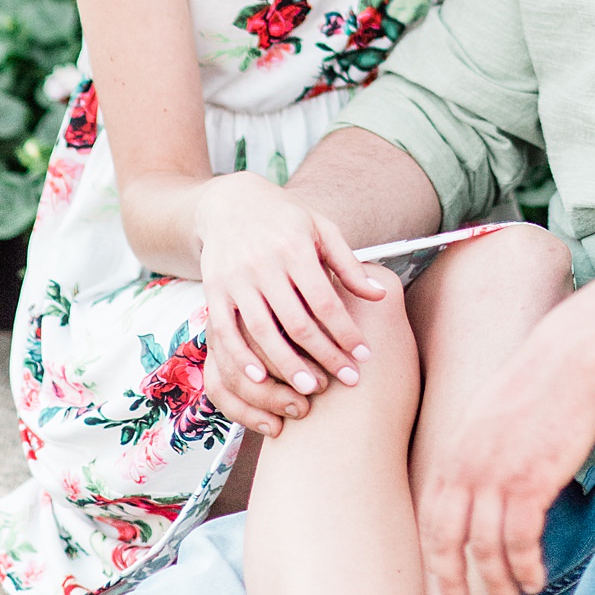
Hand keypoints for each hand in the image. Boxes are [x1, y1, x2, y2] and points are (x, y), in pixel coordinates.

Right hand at [196, 173, 385, 436]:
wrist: (230, 203)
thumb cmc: (285, 219)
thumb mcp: (321, 229)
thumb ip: (348, 264)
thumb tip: (380, 295)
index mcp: (294, 247)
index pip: (324, 299)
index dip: (345, 330)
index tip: (364, 356)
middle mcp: (264, 263)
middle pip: (296, 321)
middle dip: (323, 355)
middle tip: (345, 381)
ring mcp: (236, 279)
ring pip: (262, 332)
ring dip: (286, 365)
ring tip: (309, 392)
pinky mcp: (214, 291)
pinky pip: (225, 331)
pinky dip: (242, 358)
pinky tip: (260, 380)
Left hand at [419, 330, 594, 594]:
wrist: (566, 360)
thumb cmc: (534, 384)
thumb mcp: (485, 415)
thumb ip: (472, 452)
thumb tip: (471, 485)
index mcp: (454, 449)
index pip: (432, 515)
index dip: (435, 553)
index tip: (443, 579)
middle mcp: (468, 466)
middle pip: (449, 539)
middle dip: (451, 578)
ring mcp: (498, 474)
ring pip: (488, 548)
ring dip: (499, 581)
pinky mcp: (532, 481)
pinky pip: (522, 540)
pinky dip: (526, 565)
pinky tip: (534, 577)